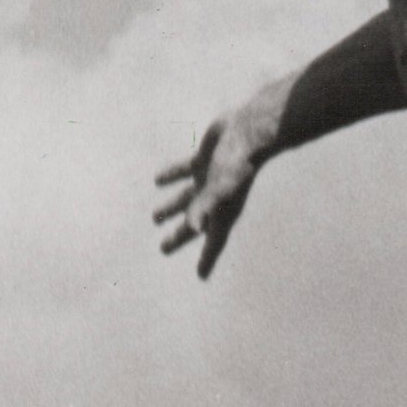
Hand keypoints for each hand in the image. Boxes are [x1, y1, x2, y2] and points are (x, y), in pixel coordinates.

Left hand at [153, 117, 261, 279]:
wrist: (250, 131)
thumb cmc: (239, 163)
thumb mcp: (222, 187)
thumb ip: (205, 206)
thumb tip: (194, 227)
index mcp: (223, 210)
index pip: (213, 241)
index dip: (207, 258)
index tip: (200, 275)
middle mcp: (216, 198)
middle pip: (194, 222)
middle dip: (179, 236)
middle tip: (164, 248)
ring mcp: (210, 178)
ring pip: (186, 198)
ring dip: (171, 208)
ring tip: (155, 217)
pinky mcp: (205, 160)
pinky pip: (184, 171)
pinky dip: (171, 176)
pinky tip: (158, 180)